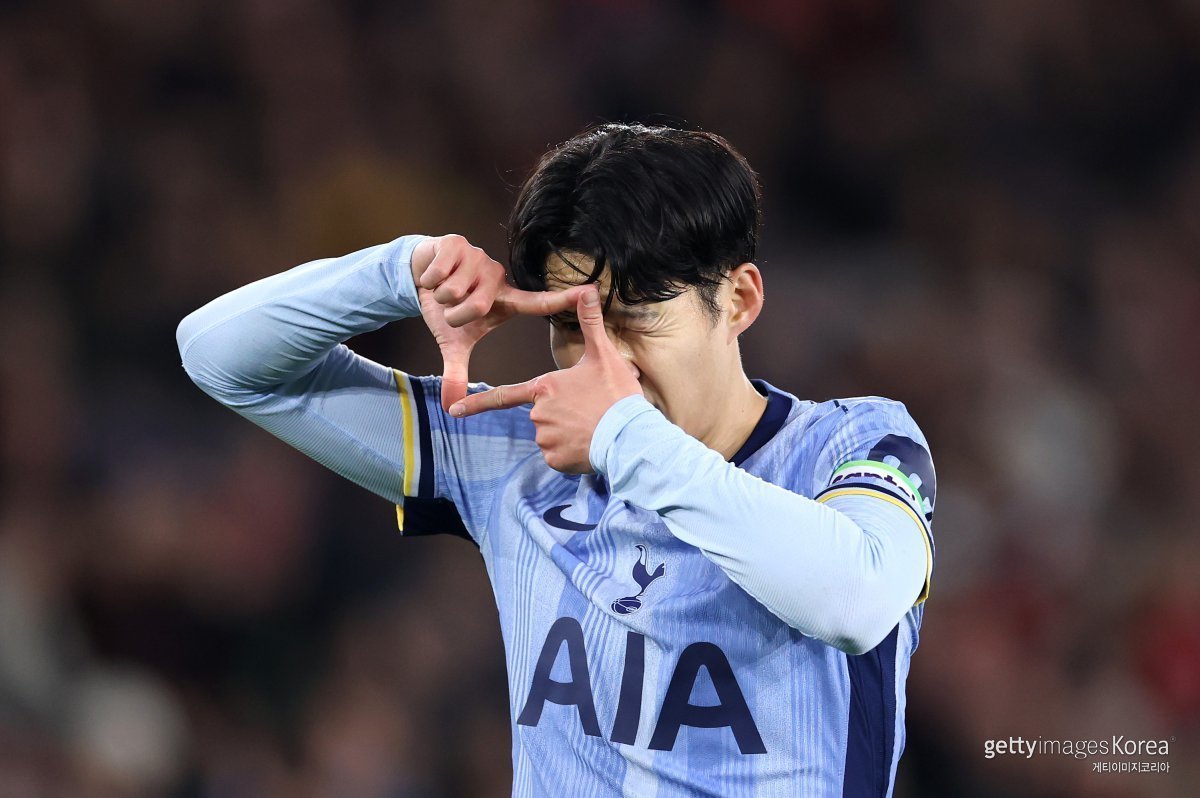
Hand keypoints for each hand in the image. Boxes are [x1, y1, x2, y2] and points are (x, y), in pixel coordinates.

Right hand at [411, 235, 589, 411]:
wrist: (419, 277)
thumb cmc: (446, 309)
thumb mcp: (454, 342)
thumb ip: (457, 372)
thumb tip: (450, 406)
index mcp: (505, 300)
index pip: (537, 302)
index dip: (562, 299)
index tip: (590, 291)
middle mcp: (498, 277)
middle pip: (477, 306)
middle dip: (456, 314)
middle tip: (452, 309)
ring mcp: (479, 258)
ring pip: (456, 290)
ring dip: (441, 297)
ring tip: (443, 291)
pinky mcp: (457, 244)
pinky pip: (440, 274)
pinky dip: (429, 281)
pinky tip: (432, 277)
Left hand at [448, 285, 642, 473]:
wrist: (630, 436)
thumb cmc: (615, 394)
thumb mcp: (603, 355)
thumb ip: (590, 323)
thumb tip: (587, 290)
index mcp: (544, 387)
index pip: (504, 395)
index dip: (476, 404)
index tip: (454, 411)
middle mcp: (538, 413)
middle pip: (541, 413)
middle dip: (561, 414)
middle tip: (588, 410)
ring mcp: (545, 438)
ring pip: (550, 435)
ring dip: (567, 433)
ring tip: (592, 426)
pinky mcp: (555, 459)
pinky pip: (558, 455)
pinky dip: (571, 452)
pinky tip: (589, 443)